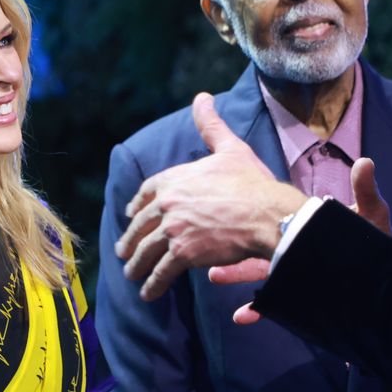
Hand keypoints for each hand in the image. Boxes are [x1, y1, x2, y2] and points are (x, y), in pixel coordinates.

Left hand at [117, 93, 305, 299]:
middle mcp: (167, 203)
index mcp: (174, 178)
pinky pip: (161, 272)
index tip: (131, 215)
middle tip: (124, 252)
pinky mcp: (183, 253)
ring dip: (136, 265)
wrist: (267, 214)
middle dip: (131, 239)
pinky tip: (148, 293)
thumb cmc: (251, 182)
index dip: (137, 206)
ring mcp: (173, 229)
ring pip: (146, 250)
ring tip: (132, 274)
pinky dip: (153, 285)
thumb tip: (202, 97)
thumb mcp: (229, 148)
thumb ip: (210, 125)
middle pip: (141, 225)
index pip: (145, 192)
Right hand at [229, 156, 391, 326]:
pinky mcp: (300, 296)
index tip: (230, 207)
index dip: (255, 212)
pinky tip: (242, 316)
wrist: (384, 280)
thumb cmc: (375, 241)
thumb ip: (365, 192)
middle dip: (233, 243)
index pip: (276, 215)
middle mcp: (293, 247)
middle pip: (257, 243)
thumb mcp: (370, 214)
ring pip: (258, 270)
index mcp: (304, 225)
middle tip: (210, 235)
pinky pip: (274, 304)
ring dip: (236, 274)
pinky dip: (257, 310)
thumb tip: (365, 162)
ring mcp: (295, 272)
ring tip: (214, 274)